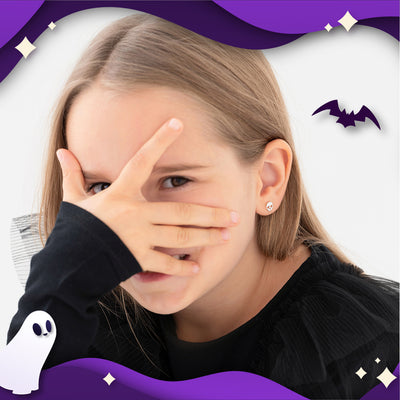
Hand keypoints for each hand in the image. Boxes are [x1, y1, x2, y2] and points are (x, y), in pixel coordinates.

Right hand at [56, 118, 239, 276]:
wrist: (66, 263)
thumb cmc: (74, 229)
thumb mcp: (74, 200)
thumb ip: (73, 175)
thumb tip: (62, 152)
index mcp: (120, 194)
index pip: (142, 160)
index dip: (159, 140)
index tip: (178, 123)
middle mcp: (135, 214)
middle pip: (181, 211)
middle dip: (210, 214)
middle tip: (234, 215)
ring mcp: (138, 238)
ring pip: (181, 236)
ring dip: (207, 237)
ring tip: (227, 236)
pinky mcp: (137, 259)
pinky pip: (165, 265)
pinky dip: (181, 268)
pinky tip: (197, 269)